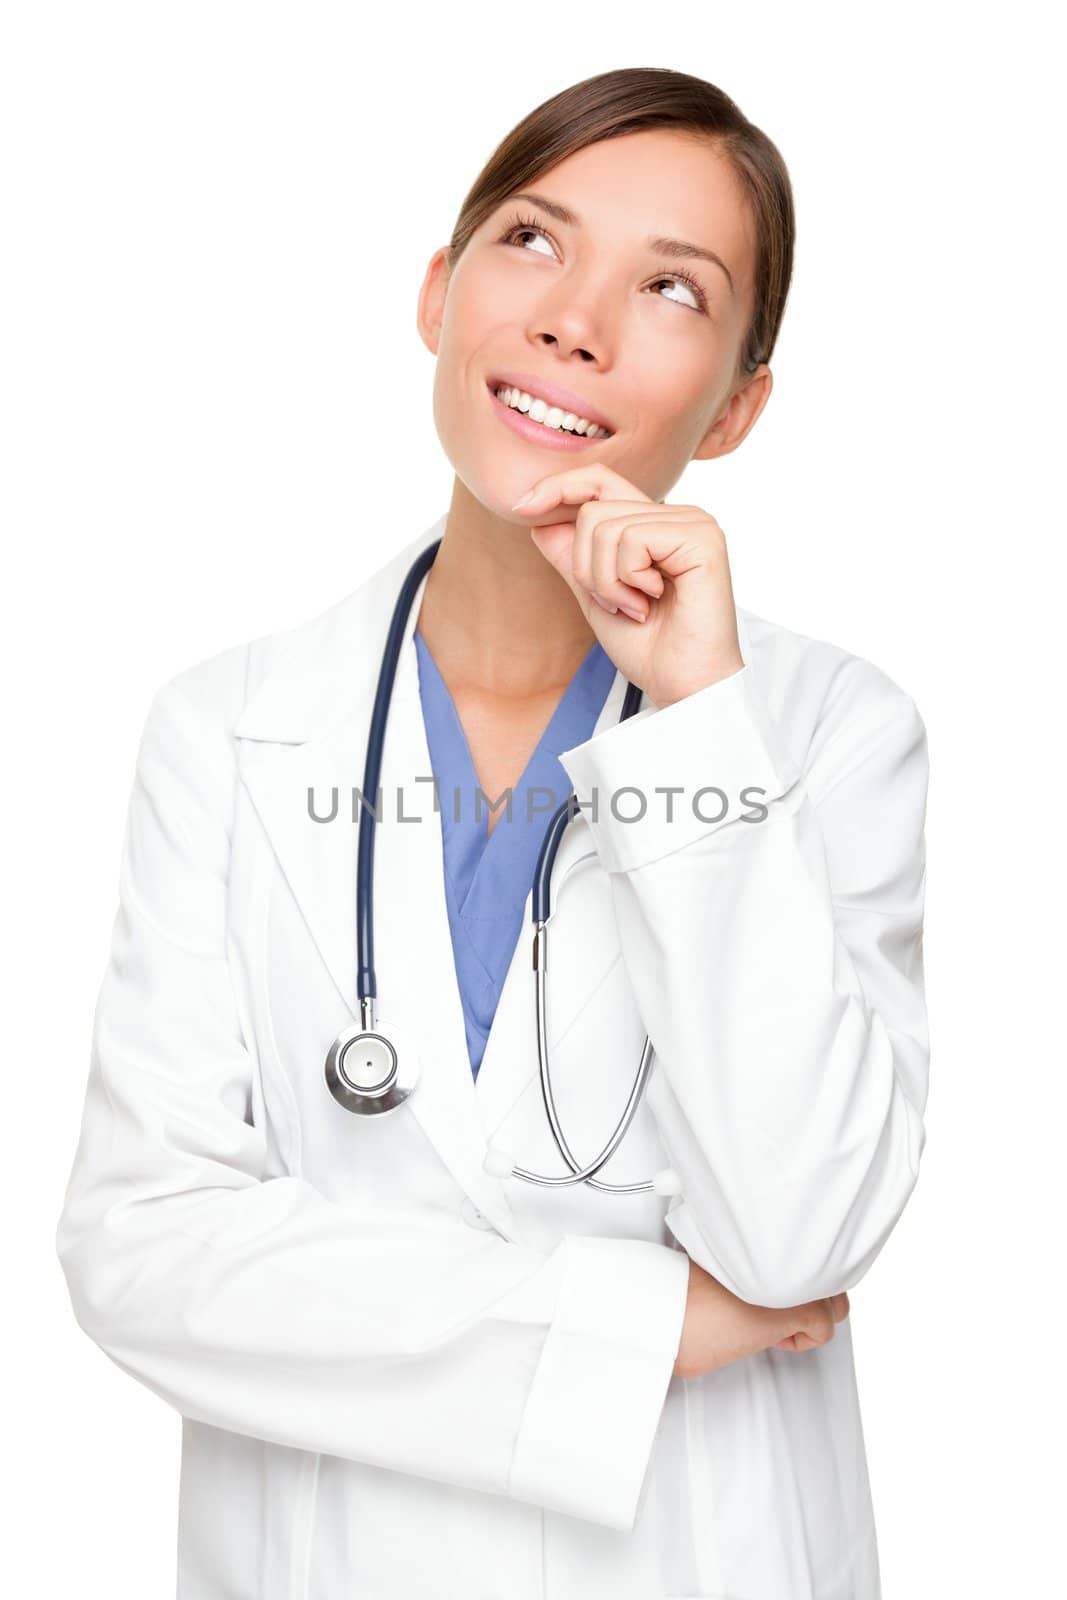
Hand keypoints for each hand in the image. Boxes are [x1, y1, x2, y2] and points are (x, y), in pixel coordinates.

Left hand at [512, 462, 745, 708]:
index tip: (520, 508)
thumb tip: (539, 521)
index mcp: (655, 523)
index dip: (557, 487)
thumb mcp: (594, 596)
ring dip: (606, 581)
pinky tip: (651, 601)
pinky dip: (627, 579)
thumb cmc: (648, 648)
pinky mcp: (701, 537)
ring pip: (605, 527)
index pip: (598, 480)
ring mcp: (693, 522)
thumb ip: (572, 557)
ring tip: (635, 607)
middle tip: (616, 604)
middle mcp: (677, 514)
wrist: (683, 687)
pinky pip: (631, 539)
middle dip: (586, 567)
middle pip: (592, 510)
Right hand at [673, 1257, 850, 1378]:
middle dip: (811, 1296)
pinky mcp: (797, 1309)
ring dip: (810, 1317)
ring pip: (835, 1303)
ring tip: (776, 1321)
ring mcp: (793, 1279)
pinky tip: (772, 1337)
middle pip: (831, 1274)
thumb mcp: (717, 1264)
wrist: (669, 1315)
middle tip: (780, 1306)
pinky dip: (801, 1341)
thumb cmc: (682, 1295)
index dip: (798, 1274)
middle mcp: (783, 1252)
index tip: (780, 1288)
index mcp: (763, 1237)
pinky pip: (824, 1330)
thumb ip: (748, 1260)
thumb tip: (764, 1273)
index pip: (810, 1248)